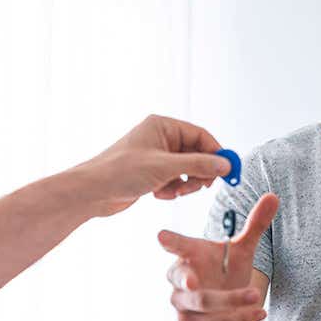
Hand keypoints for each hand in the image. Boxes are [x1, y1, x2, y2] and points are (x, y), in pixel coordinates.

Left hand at [69, 114, 232, 216]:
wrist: (92, 192)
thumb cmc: (120, 171)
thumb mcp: (166, 167)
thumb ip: (199, 165)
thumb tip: (225, 164)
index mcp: (163, 126)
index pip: (201, 136)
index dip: (217, 153)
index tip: (228, 170)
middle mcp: (161, 138)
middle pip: (197, 154)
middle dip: (199, 173)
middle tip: (201, 187)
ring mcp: (156, 156)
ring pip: (187, 170)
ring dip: (185, 184)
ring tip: (173, 191)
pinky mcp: (152, 173)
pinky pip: (175, 180)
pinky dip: (172, 190)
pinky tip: (159, 194)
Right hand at [159, 193, 278, 320]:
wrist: (218, 313)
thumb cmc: (225, 273)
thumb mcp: (241, 250)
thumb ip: (255, 225)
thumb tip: (274, 196)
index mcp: (190, 255)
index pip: (176, 246)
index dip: (169, 241)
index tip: (161, 236)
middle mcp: (181, 280)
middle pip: (182, 279)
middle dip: (188, 281)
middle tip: (194, 281)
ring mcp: (183, 304)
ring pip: (203, 303)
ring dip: (230, 301)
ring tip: (256, 296)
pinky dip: (239, 319)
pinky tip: (259, 313)